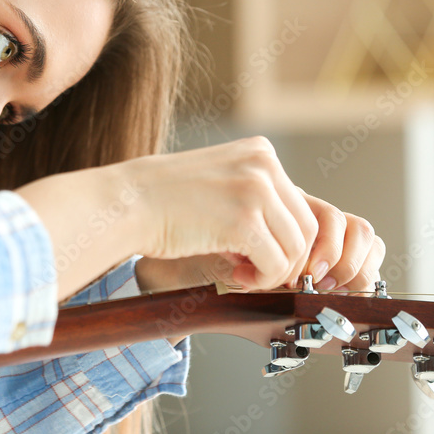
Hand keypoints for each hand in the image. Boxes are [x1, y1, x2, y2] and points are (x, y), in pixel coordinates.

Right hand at [16, 135, 382, 300]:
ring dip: (273, 272)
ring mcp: (256, 190)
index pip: (300, 205)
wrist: (127, 202)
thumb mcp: (222, 184)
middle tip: (253, 272)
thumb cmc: (165, 201)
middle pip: (306, 227)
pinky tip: (235, 276)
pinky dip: (262, 280)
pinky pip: (276, 264)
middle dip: (286, 259)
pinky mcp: (244, 221)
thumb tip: (295, 244)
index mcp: (261, 152)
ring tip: (242, 274)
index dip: (285, 240)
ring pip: (296, 249)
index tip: (260, 256)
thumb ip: (257, 200)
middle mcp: (264, 165)